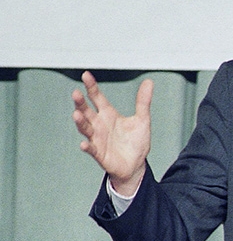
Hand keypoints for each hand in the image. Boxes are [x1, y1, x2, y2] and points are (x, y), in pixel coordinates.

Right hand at [71, 71, 152, 195]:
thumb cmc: (136, 142)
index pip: (97, 97)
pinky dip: (87, 146)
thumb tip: (149, 82)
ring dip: (80, 122)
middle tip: (76, 93)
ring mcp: (97, 139)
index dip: (91, 87)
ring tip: (76, 114)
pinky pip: (91, 149)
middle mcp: (99, 125)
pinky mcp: (100, 153)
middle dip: (80, 103)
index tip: (86, 75)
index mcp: (108, 114)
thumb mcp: (142, 120)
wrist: (136, 165)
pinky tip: (84, 143)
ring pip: (85, 128)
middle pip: (86, 111)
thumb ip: (143, 101)